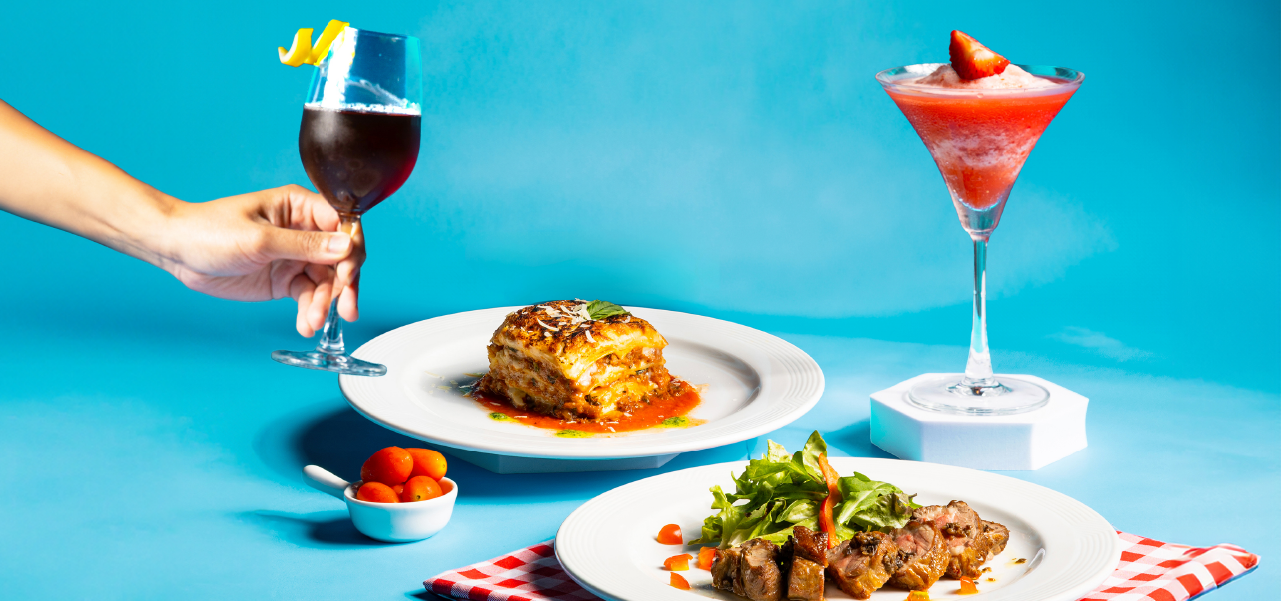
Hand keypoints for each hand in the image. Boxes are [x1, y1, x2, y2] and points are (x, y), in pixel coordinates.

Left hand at [160, 185, 364, 336]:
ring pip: (326, 281)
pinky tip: (305, 324)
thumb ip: (305, 245)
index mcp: (299, 207)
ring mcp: (295, 256)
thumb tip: (346, 246)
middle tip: (347, 308)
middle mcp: (303, 230)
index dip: (351, 249)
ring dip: (325, 303)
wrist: (178, 252)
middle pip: (341, 256)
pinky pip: (308, 296)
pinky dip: (310, 311)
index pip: (342, 224)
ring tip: (314, 321)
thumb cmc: (210, 231)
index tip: (347, 274)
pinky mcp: (285, 279)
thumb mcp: (260, 239)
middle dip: (345, 284)